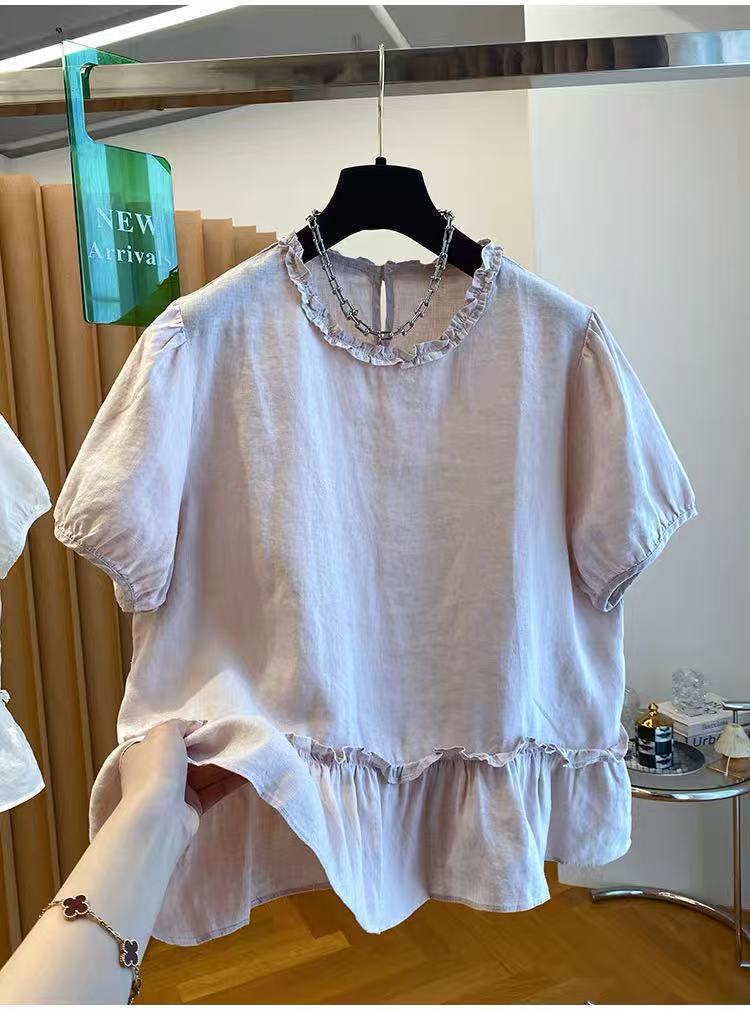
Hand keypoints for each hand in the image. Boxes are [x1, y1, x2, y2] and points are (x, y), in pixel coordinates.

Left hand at [119, 721, 244, 835]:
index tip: (211, 725)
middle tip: (234, 735)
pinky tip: (248, 770)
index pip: (169, 738)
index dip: (190, 730)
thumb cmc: (157, 767)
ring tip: (248, 749)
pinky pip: (214, 789)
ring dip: (225, 761)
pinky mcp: (193, 807)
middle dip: (211, 746)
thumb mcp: (164, 733)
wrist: (159, 815)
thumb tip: (196, 726)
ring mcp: (175, 791)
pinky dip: (230, 780)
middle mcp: (158, 772)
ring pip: (205, 772)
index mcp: (144, 753)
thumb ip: (181, 725)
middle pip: (189, 755)